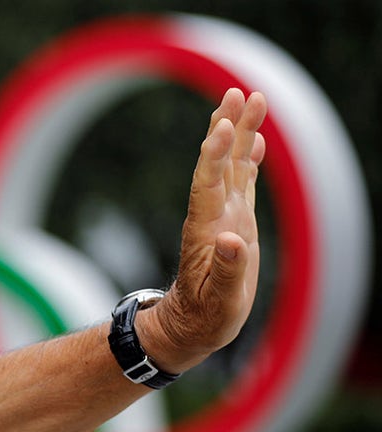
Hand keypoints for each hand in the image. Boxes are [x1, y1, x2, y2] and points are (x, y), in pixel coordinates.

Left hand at [141, 88, 267, 372]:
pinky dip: (247, 159)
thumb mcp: (220, 301)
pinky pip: (241, 183)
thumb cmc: (206, 317)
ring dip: (239, 133)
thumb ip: (228, 271)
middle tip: (237, 92)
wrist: (192, 325)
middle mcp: (212, 215)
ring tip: (249, 98)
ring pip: (231, 165)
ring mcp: (223, 216)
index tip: (221, 127)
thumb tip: (232, 240)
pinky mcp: (233, 222)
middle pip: (218, 163)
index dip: (213, 156)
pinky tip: (254, 141)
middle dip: (227, 127)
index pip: (207, 185)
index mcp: (205, 230)